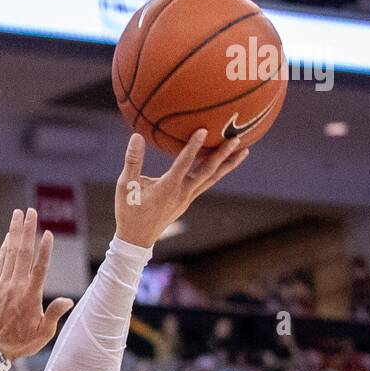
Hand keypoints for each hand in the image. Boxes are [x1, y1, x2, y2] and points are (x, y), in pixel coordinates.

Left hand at [0, 208, 73, 359]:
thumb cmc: (22, 343)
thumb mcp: (43, 334)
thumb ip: (54, 314)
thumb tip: (68, 301)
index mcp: (30, 297)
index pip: (40, 269)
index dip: (45, 250)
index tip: (48, 233)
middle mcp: (16, 287)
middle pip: (23, 253)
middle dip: (27, 230)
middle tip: (30, 211)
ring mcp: (4, 285)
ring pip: (10, 253)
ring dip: (15, 232)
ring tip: (18, 214)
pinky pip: (1, 262)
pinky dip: (5, 248)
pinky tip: (8, 237)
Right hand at [115, 131, 248, 248]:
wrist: (136, 240)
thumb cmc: (129, 212)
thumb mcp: (126, 186)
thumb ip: (132, 161)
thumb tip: (136, 136)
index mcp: (168, 188)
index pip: (184, 163)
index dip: (193, 146)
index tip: (204, 130)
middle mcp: (182, 193)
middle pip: (208, 171)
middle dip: (223, 155)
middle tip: (237, 138)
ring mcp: (187, 199)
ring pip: (211, 178)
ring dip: (227, 165)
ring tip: (244, 151)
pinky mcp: (186, 202)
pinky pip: (205, 183)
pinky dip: (215, 171)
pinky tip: (221, 163)